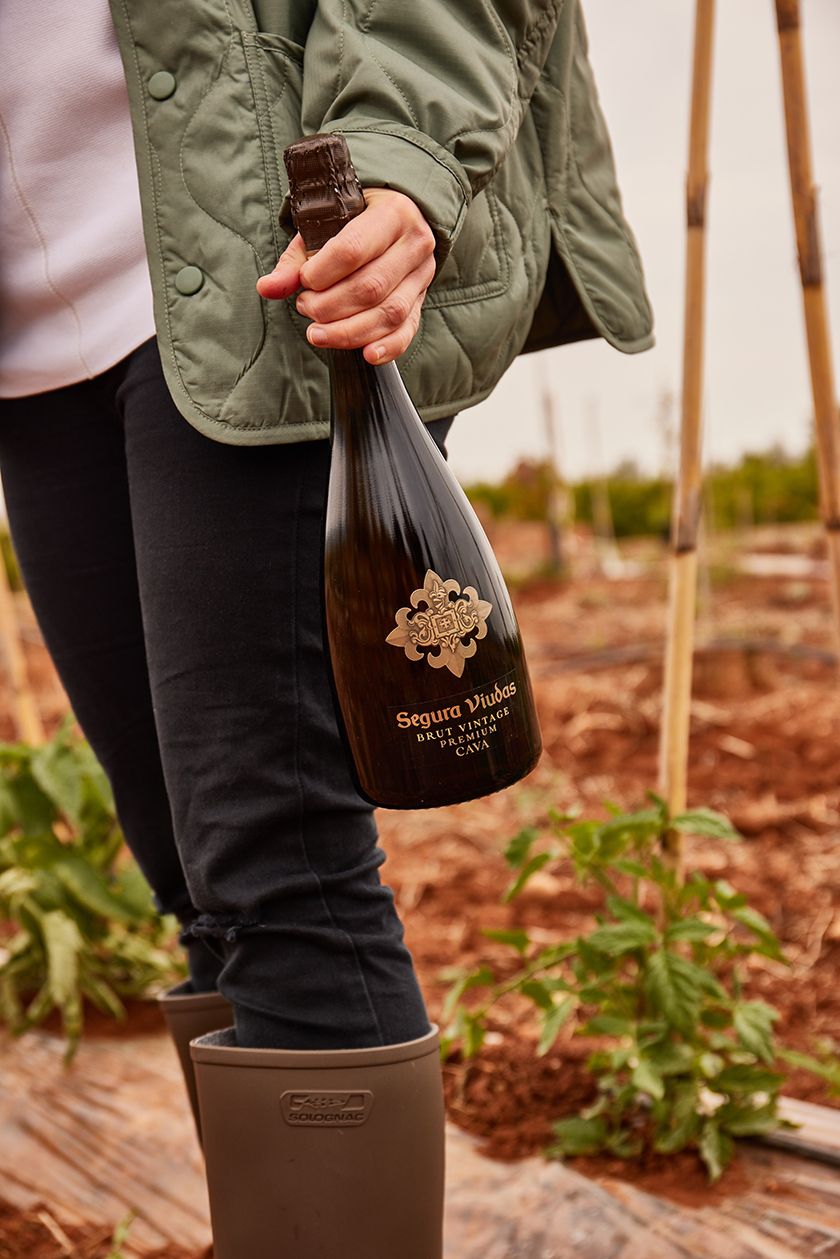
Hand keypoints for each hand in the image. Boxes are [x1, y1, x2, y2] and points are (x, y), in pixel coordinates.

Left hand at [256, 188, 435, 363]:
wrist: (397, 221)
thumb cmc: (356, 221)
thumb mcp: (324, 228)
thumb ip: (296, 261)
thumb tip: (266, 288)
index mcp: (391, 214)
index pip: (353, 250)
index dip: (322, 274)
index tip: (304, 282)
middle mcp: (413, 244)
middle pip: (370, 287)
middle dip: (330, 306)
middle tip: (305, 308)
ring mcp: (421, 276)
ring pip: (388, 313)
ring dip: (348, 331)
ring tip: (318, 334)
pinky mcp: (420, 302)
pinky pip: (407, 330)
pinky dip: (388, 347)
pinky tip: (366, 354)